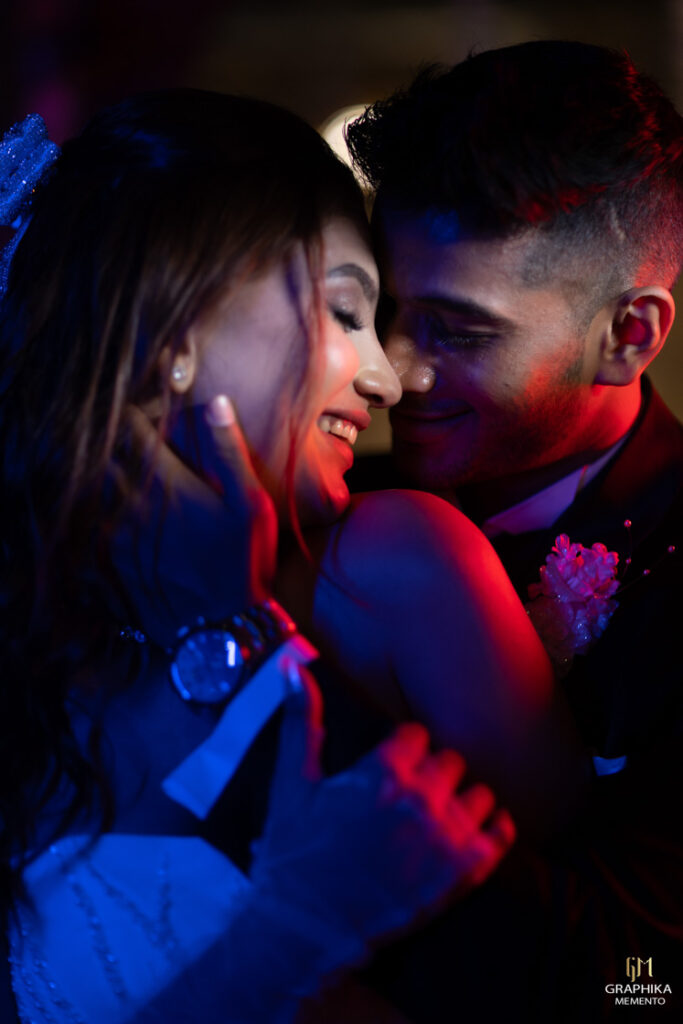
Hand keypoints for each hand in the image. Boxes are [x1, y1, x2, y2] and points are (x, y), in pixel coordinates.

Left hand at [109, 396, 277, 647]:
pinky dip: (97, 515)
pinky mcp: (108, 565)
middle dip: (114, 442)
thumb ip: (229, 450)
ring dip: (103, 476)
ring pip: (91, 490)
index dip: (137, 413)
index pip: (132, 429)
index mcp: (166, 484)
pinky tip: (119, 518)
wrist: (223, 629)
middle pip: (103, 455)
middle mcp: (131, 507)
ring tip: (122, 475)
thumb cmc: (244, 563)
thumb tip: (216, 401)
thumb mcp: (251, 505)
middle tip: (132, 441)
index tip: (147, 410)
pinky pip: (88, 528)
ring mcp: (114, 539)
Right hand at [250, 662, 514, 966]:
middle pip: (449, 760)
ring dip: (461, 800)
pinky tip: (479, 830)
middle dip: (431, 773)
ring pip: (479, 793)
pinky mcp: (462, 875)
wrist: (304, 929)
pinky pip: (500, 836)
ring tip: (437, 817)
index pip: (416, 735)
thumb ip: (300, 719)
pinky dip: (493, 829)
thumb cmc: (295, 854)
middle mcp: (421, 800)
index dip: (401, 749)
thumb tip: (292, 666)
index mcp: (383, 772)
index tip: (390, 766)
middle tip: (409, 795)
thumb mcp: (291, 783)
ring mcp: (444, 839)